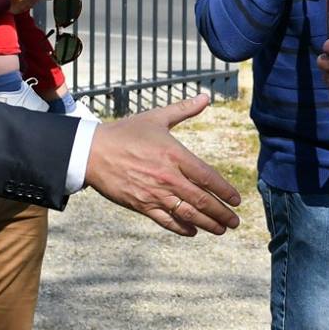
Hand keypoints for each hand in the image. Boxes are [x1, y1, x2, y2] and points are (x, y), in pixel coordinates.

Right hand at [85, 93, 242, 235]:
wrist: (92, 152)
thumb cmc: (125, 133)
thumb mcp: (156, 117)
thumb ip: (183, 109)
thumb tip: (205, 97)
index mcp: (175, 155)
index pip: (207, 177)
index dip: (224, 191)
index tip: (236, 200)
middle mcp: (168, 177)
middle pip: (202, 200)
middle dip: (221, 213)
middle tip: (234, 221)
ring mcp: (154, 193)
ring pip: (187, 214)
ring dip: (207, 223)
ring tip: (220, 229)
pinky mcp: (141, 205)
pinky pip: (165, 220)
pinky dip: (181, 228)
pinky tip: (193, 231)